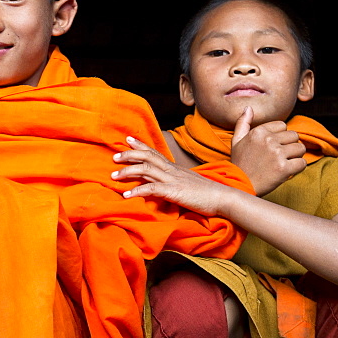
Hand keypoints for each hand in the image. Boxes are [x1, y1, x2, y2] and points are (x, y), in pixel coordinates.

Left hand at [112, 137, 232, 215]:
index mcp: (175, 168)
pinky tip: (127, 195)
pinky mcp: (174, 192)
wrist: (224, 198)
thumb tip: (165, 185)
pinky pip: (152, 189)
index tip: (128, 139)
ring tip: (113, 175)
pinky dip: (138, 191)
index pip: (155, 152)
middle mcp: (172, 171)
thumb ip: (176, 182)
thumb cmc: (207, 194)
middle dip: (129, 155)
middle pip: (147, 156)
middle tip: (114, 156)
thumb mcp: (188, 184)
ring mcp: (173, 180)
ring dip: (127, 171)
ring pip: (146, 169)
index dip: (141, 145)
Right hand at [230, 107, 305, 194]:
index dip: (280, 137)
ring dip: (295, 157)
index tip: (273, 147)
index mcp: (259, 132)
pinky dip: (297, 168)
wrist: (238, 185)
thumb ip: (243, 123)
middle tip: (281, 156)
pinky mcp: (284, 168)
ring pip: (301, 149)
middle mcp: (268, 140)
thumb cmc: (239, 163)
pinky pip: (302, 163)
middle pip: (294, 136)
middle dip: (290, 146)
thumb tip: (249, 108)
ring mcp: (277, 154)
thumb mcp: (236, 141)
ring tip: (284, 163)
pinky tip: (287, 171)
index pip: (283, 126)